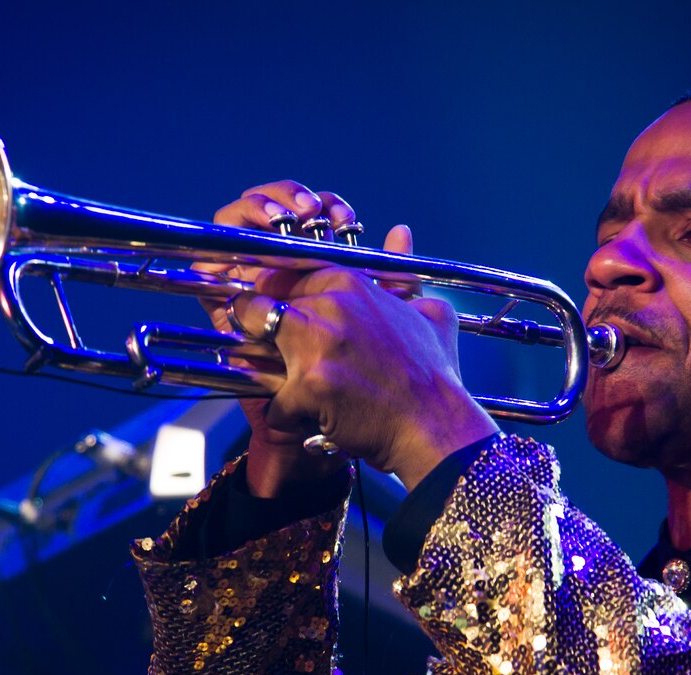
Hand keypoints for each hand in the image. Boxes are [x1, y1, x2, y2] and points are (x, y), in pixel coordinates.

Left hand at [199, 180, 434, 495]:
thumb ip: (402, 274)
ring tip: (284, 388)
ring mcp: (315, 346)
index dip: (282, 303)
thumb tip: (400, 232)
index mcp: (350, 285)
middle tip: (276, 359)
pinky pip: (273, 403)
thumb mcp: (428, 312)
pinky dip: (286, 418)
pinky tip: (308, 422)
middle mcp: (329, 307)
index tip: (285, 323)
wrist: (436, 426)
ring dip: (263, 368)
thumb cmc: (434, 374)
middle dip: (262, 334)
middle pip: (263, 309)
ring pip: (253, 347)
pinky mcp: (307, 387)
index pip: (288, 280)